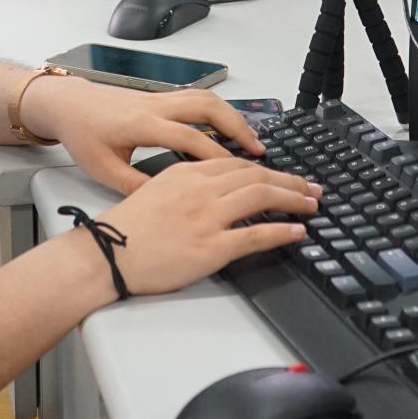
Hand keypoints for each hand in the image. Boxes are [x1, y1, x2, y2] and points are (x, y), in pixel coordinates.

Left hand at [21, 76, 265, 194]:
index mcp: (141, 125)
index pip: (188, 137)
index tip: (239, 171)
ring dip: (232, 117)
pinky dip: (219, 111)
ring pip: (206, 98)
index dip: (216, 155)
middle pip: (206, 108)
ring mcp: (159, 98)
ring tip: (252, 140)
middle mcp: (155, 106)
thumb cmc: (83, 136)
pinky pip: (197, 98)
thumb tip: (166, 202)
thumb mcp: (103, 170)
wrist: (67, 104)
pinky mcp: (160, 97)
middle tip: (259, 151)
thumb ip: (135, 185)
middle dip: (236, 128)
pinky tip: (229, 128)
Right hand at [90, 156, 319, 296]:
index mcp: (187, 173)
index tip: (283, 176)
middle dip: (289, 181)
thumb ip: (189, 185)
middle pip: (257, 176)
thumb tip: (218, 190)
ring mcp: (207, 218)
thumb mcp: (157, 191)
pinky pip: (256, 235)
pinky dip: (282, 231)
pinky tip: (297, 231)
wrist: (107, 254)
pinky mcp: (211, 248)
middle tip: (310, 187)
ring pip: (262, 197)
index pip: (237, 164)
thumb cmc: (126, 229)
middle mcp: (201, 189)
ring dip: (293, 199)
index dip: (266, 169)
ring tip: (311, 204)